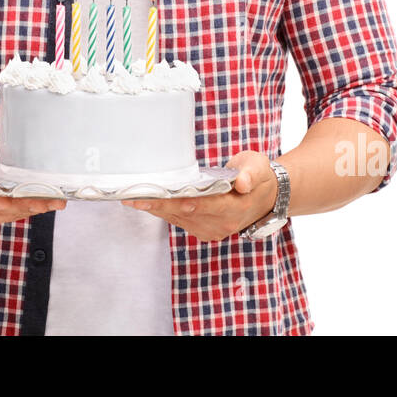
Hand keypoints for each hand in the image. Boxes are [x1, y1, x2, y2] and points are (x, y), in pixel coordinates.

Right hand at [0, 143, 65, 228]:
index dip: (2, 202)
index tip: (22, 198)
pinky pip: (15, 211)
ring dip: (36, 207)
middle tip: (53, 200)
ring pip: (13, 213)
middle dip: (29, 206)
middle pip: (4, 211)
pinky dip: (32, 206)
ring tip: (58, 200)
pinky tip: (49, 201)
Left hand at [119, 150, 277, 241]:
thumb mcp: (258, 166)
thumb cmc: (258, 176)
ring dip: (155, 208)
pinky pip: (178, 220)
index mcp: (234, 208)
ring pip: (178, 218)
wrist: (265, 197)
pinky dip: (162, 210)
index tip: (155, 196)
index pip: (201, 205)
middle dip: (157, 205)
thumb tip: (241, 182)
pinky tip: (146, 201)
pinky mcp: (202, 229)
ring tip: (131, 197)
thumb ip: (250, 173)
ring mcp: (211, 229)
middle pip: (183, 214)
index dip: (176, 202)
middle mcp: (221, 224)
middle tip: (131, 197)